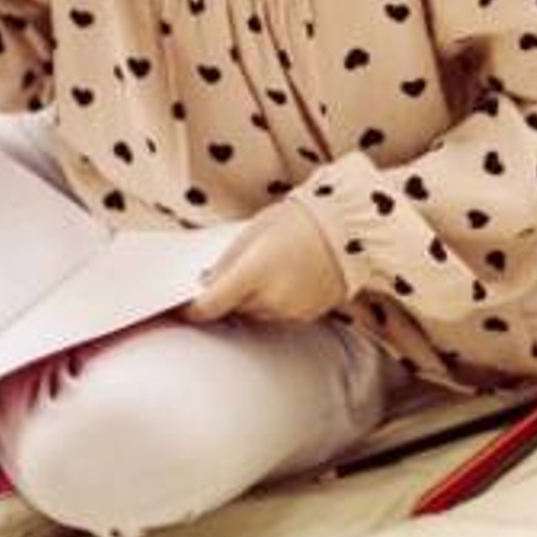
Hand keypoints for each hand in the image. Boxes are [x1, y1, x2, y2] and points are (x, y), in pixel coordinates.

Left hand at [188, 200, 349, 325]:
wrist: (352, 228)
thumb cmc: (301, 220)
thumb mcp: (253, 231)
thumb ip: (227, 262)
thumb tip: (206, 284)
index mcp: (253, 273)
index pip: (209, 306)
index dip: (192, 310)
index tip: (184, 307)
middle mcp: (271, 298)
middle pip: (233, 309)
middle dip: (227, 296)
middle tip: (234, 273)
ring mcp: (291, 310)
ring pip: (255, 313)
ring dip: (251, 299)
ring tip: (268, 270)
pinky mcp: (307, 316)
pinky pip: (278, 314)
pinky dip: (274, 302)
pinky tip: (286, 278)